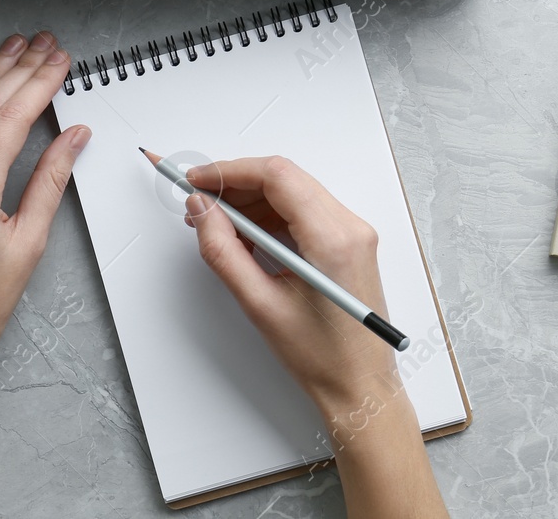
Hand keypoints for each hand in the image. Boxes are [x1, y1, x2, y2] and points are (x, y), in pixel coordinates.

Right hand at [183, 155, 450, 518]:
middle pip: (286, 179)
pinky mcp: (350, 242)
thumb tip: (202, 211)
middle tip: (200, 203)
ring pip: (295, 192)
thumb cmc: (322, 357)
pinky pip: (306, 211)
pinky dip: (272, 216)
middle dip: (238, 184)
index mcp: (334, 240)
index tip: (198, 179)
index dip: (231, 171)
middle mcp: (351, 228)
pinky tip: (247, 236)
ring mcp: (354, 233)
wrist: (359, 386)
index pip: (278, 177)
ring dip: (253, 201)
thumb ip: (224, 252)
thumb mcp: (260, 304)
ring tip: (217, 224)